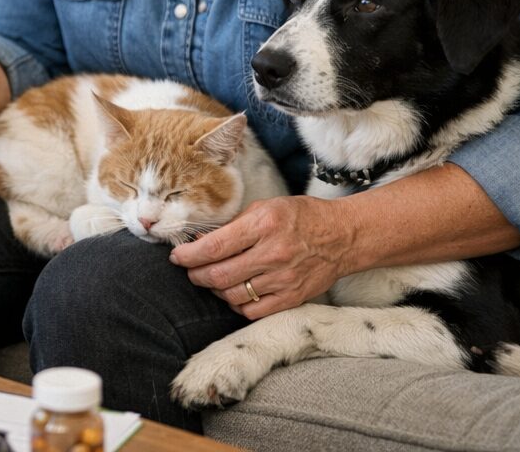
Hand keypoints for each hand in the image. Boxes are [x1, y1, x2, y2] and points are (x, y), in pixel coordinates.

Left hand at [168, 196, 356, 319]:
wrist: (343, 236)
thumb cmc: (300, 217)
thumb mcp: (265, 208)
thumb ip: (233, 226)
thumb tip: (199, 241)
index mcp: (263, 225)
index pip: (214, 247)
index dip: (188, 255)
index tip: (177, 256)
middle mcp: (273, 253)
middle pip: (219, 275)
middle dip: (196, 274)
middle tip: (190, 270)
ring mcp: (283, 279)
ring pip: (232, 295)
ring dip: (214, 290)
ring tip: (211, 280)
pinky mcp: (292, 298)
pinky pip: (252, 311)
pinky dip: (236, 305)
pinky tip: (233, 294)